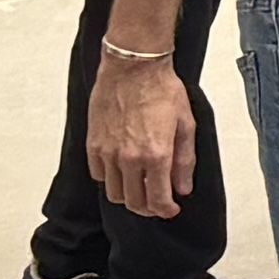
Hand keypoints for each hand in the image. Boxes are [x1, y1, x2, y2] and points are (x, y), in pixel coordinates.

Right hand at [88, 51, 196, 216]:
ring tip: (141, 188)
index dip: (165, 210)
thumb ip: (184, 160)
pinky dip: (111, 180)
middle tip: (157, 203)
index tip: (171, 210)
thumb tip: (183, 188)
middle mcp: (129, 159)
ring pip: (114, 193)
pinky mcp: (93, 146)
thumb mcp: (186, 124)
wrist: (133, 68)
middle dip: (148, 208)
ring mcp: (108, 154)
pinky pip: (99, 176)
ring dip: (128, 196)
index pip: (158, 199)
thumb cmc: (162, 90)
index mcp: (156, 155)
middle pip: (134, 202)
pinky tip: (123, 171)